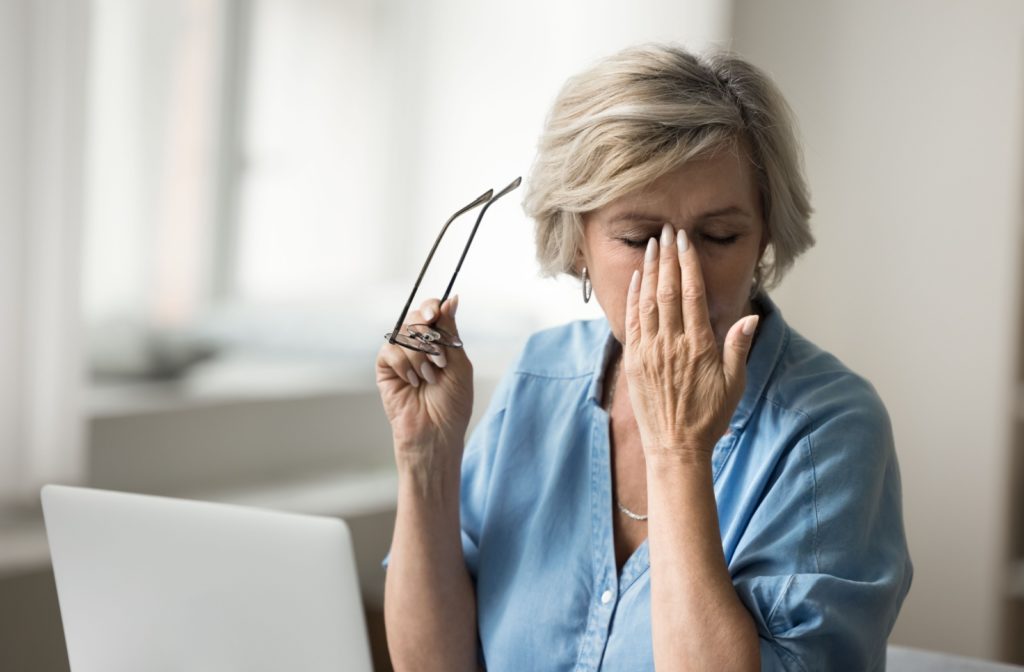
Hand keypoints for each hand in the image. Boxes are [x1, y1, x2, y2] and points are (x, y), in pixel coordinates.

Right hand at [376, 296, 472, 468]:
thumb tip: (450, 299)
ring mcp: (401, 357)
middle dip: (427, 334)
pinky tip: (413, 381)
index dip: (431, 307)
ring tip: (429, 377)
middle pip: (415, 318)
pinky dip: (403, 364)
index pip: (431, 312)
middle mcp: (419, 346)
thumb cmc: (452, 405)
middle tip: (439, 358)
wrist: (436, 433)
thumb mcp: (459, 364)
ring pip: (402, 333)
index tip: (435, 314)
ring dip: (419, 355)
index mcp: (439, 343)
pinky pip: (389, 350)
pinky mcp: (386, 369)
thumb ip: (451, 332)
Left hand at [623, 225, 758, 461]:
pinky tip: (638, 278)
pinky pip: (633, 321)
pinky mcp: (635, 360)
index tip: (685, 241)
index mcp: (699, 345)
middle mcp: (672, 343)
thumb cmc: (709, 416)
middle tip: (667, 231)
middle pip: (668, 290)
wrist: (675, 446)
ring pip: (648, 301)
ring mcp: (650, 351)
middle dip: (667, 258)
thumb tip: (750, 317)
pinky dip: (634, 297)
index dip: (688, 264)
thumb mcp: (733, 383)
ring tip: (652, 245)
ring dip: (650, 270)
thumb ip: (738, 347)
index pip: (692, 294)